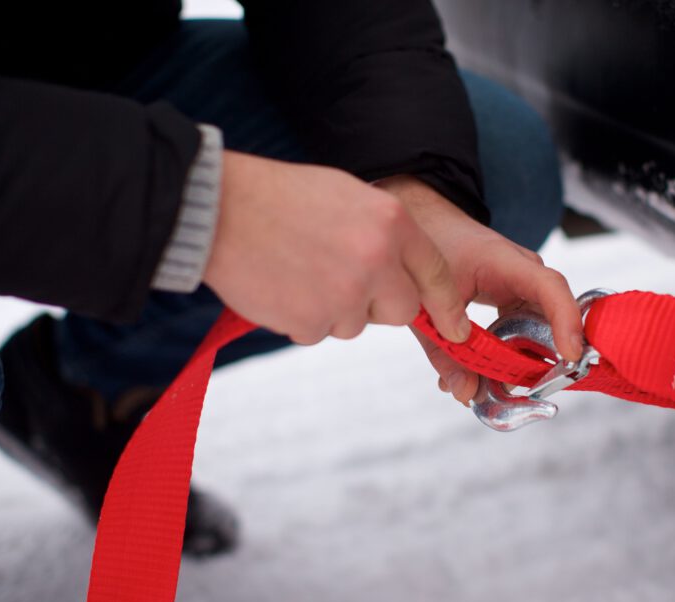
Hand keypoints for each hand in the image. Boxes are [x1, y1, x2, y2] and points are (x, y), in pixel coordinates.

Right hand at [203, 152, 470, 344]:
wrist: (217, 211)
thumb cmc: (281, 198)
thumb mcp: (348, 196)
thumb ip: (384, 236)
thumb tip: (405, 277)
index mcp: (391, 222)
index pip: (437, 273)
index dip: (447, 306)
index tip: (456, 329)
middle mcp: (376, 260)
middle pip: (402, 310)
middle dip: (380, 304)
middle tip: (345, 280)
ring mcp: (344, 295)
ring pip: (356, 323)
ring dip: (335, 308)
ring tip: (301, 269)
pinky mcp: (311, 323)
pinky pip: (319, 332)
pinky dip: (303, 317)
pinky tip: (282, 284)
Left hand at [376, 175, 581, 404]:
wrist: (425, 221)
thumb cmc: (429, 248)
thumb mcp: (427, 304)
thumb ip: (444, 353)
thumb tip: (466, 394)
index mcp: (505, 262)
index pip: (549, 288)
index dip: (565, 321)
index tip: (570, 354)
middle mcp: (524, 274)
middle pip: (551, 318)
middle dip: (543, 359)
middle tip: (521, 390)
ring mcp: (523, 288)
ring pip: (539, 330)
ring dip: (522, 362)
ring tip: (495, 387)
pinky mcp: (515, 301)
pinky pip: (524, 332)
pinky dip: (510, 356)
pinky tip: (486, 375)